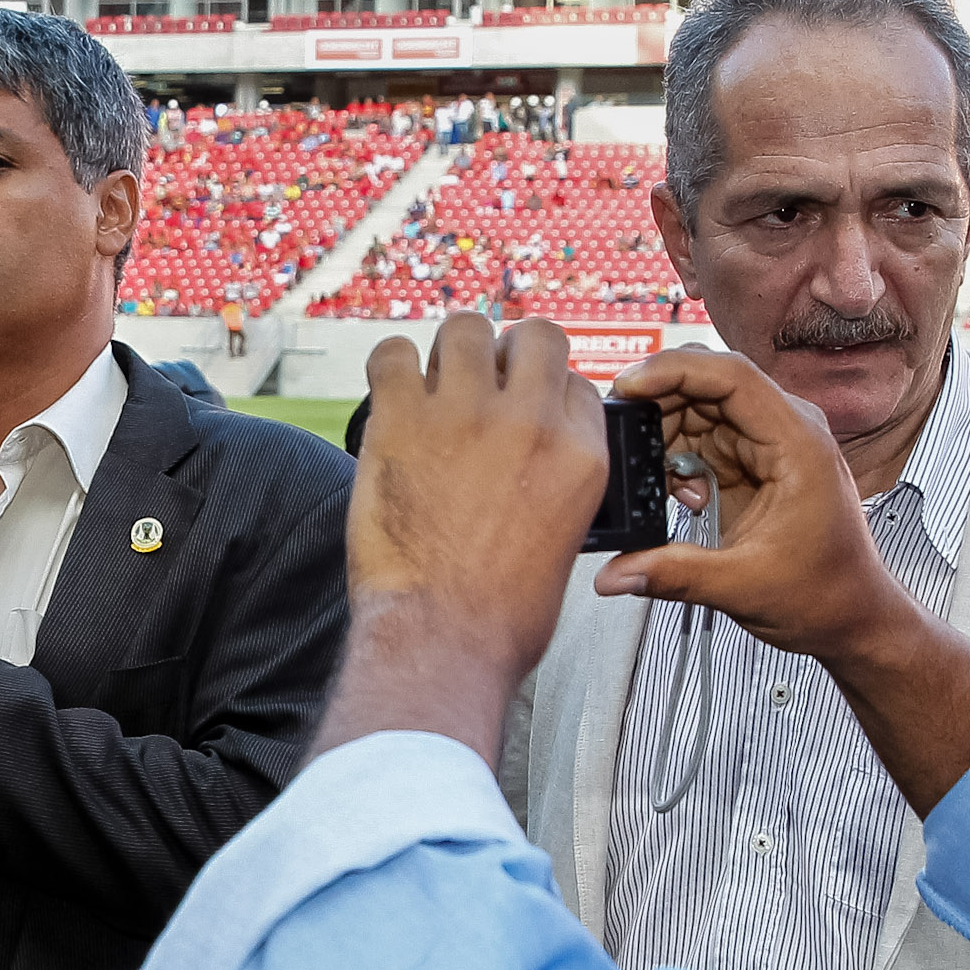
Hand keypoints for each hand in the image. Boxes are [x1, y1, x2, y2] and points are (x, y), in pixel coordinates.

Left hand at [308, 315, 606, 761]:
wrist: (443, 640)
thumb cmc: (498, 617)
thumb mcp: (564, 544)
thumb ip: (556, 486)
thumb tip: (531, 466)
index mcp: (579, 456)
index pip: (575, 384)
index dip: (543, 391)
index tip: (519, 408)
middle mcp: (531, 423)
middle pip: (533, 337)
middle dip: (507, 354)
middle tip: (480, 383)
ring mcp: (467, 414)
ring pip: (465, 329)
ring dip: (448, 352)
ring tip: (432, 384)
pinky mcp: (404, 420)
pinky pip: (393, 354)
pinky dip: (389, 366)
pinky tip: (390, 392)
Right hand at [598, 347, 902, 661]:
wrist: (851, 614)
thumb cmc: (826, 592)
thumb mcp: (744, 587)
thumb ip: (674, 575)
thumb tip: (615, 574)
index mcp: (798, 442)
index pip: (731, 374)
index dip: (672, 371)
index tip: (627, 387)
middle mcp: (785, 429)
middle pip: (706, 383)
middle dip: (658, 407)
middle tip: (624, 444)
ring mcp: (767, 442)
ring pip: (698, 408)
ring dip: (664, 438)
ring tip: (659, 485)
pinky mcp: (751, 460)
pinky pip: (701, 438)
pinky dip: (676, 460)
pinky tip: (681, 495)